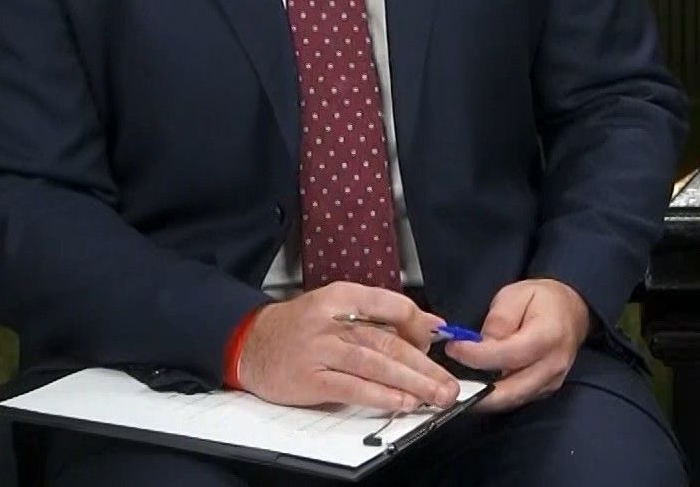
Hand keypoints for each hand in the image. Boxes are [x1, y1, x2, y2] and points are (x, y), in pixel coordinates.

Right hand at [237, 282, 460, 410]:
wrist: (251, 342)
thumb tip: (430, 327)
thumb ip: (381, 316)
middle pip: (388, 342)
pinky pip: (351, 388)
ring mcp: (320, 350)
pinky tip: (400, 402)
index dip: (419, 325)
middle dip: (424, 365)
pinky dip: (379, 396)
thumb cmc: (301, 326)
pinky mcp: (310, 379)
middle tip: (449, 383)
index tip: (437, 341)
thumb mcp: (339, 308)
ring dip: (409, 382)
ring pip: (374, 364)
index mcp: (343, 296)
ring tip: (434, 396)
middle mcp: (332, 321)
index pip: (392, 305)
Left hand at [445, 279, 589, 411]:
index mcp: (548, 336)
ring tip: (459, 386)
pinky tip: (478, 387)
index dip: (477, 356)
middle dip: (477, 390)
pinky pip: (517, 399)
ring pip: (512, 400)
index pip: (509, 355)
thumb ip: (498, 320)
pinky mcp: (546, 390)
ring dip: (484, 398)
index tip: (454, 348)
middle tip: (450, 382)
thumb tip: (481, 344)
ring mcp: (551, 382)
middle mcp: (553, 365)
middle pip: (511, 390)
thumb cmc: (543, 300)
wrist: (572, 311)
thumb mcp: (516, 295)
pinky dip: (496, 398)